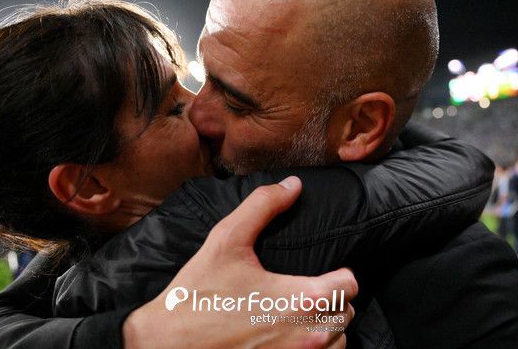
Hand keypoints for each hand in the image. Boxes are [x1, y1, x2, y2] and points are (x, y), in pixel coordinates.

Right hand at [123, 176, 356, 348]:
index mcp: (302, 298)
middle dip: (333, 300)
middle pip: (346, 314)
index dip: (339, 275)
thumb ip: (263, 206)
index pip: (349, 286)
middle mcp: (308, 335)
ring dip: (327, 327)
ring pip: (337, 343)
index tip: (325, 272)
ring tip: (304, 315)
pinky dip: (314, 348)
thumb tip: (292, 185)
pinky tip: (292, 336)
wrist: (168, 344)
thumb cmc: (198, 294)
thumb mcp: (226, 240)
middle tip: (309, 290)